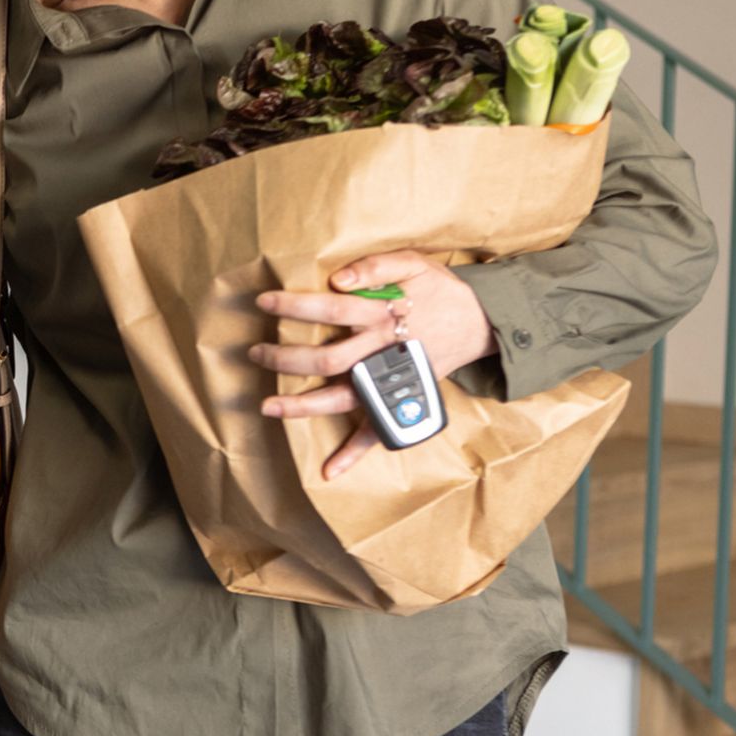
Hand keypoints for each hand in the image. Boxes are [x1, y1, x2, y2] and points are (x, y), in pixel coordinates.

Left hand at [249, 250, 497, 478]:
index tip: (264, 303)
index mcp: (383, 316)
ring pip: (342, 398)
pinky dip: (354, 454)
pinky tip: (329, 470)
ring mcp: (390, 380)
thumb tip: (338, 279)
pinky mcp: (401, 399)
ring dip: (302, 405)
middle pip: (327, 359)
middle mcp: (382, 351)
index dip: (295, 307)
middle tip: (254, 353)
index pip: (330, 310)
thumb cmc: (441, 290)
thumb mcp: (415, 264)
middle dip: (285, 358)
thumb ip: (377, 266)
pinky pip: (377, 431)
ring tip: (266, 405)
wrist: (481, 323)